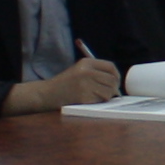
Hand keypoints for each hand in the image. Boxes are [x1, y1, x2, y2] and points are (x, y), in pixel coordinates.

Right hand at [5, 53, 125, 113]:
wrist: (47, 93)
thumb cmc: (65, 83)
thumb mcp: (79, 70)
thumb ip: (96, 72)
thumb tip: (116, 80)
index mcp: (86, 63)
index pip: (110, 67)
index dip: (116, 75)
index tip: (115, 82)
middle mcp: (87, 71)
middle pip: (112, 80)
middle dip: (113, 88)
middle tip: (110, 93)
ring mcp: (85, 84)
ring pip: (109, 91)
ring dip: (107, 96)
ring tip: (98, 96)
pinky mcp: (83, 96)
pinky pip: (100, 99)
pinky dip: (98, 101)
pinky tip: (90, 100)